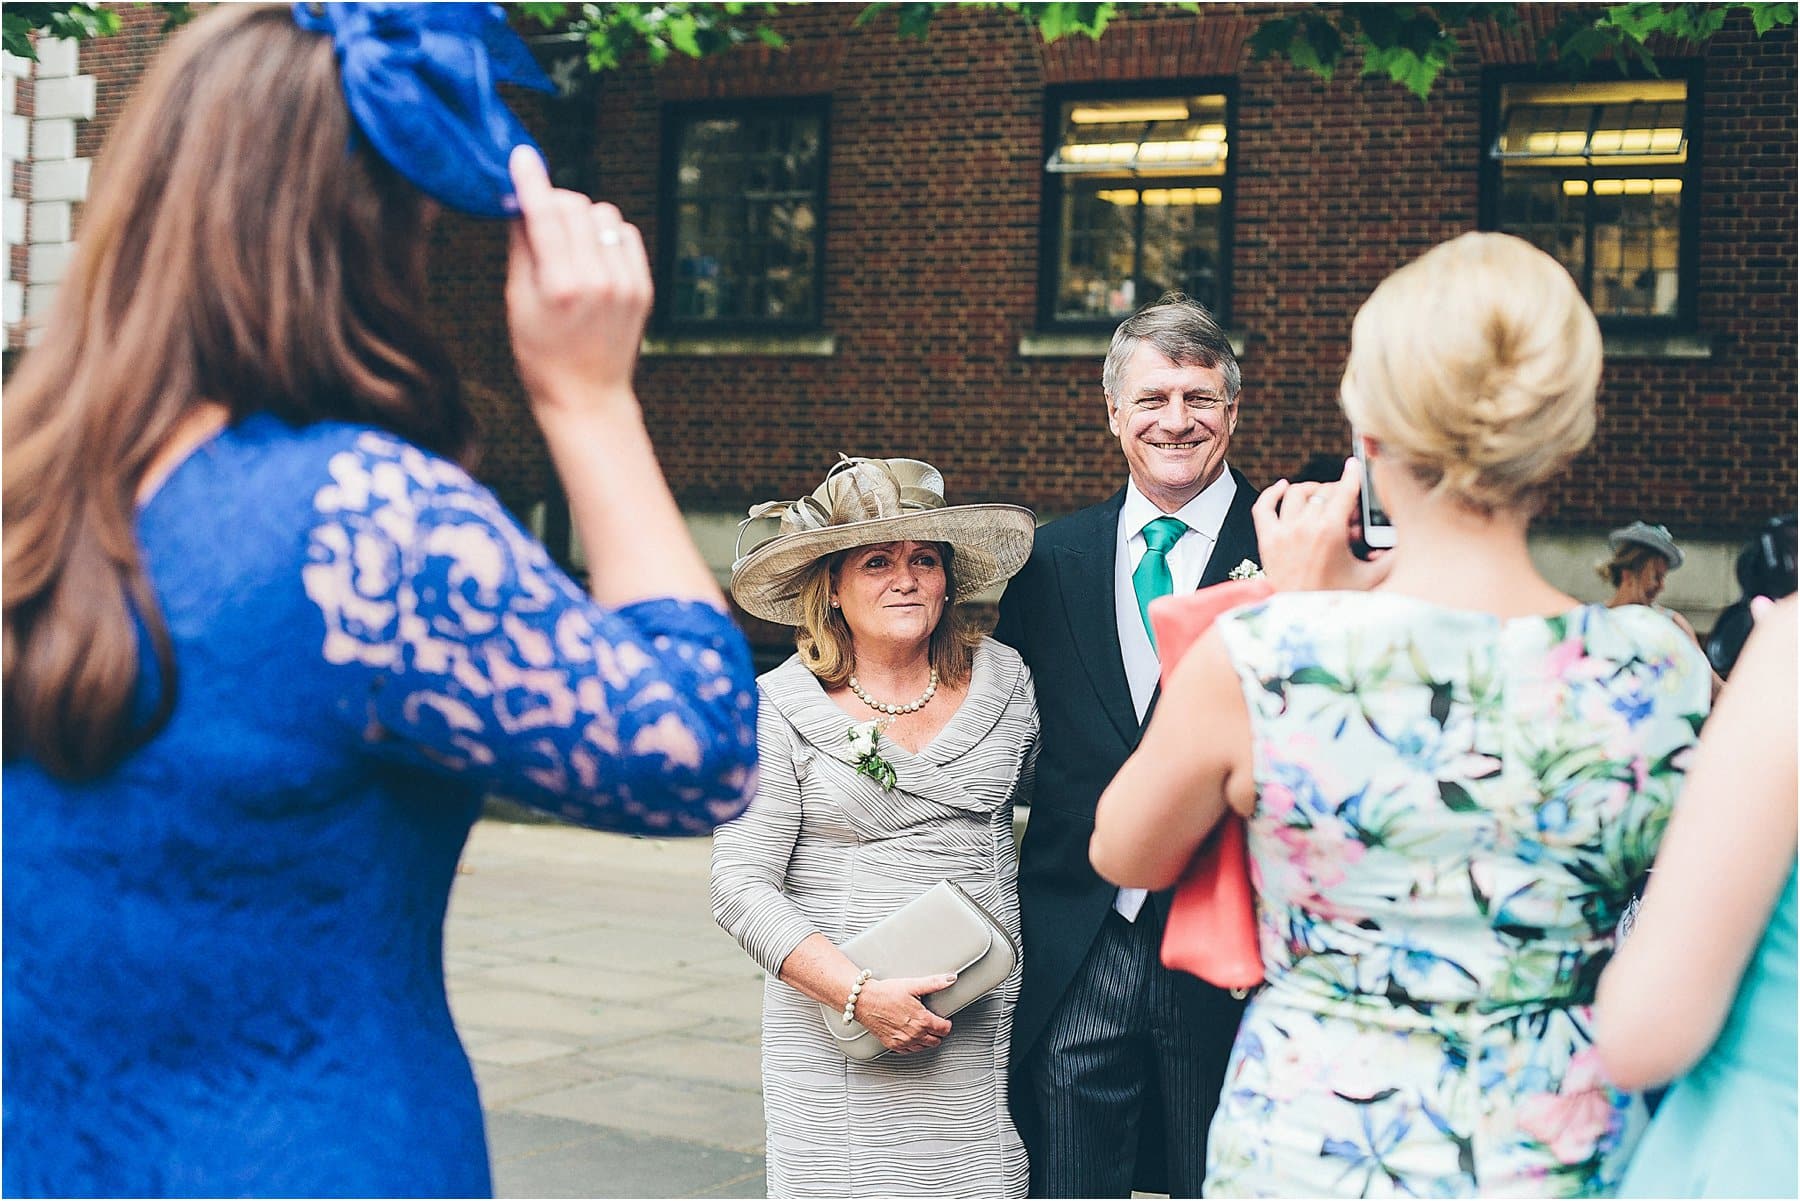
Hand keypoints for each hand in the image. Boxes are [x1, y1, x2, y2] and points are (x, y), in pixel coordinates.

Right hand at [505, 145, 651, 415]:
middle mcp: (598, 281)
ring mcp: (626, 284)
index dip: (532, 181)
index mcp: (560, 287)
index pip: (545, 216)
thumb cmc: (540, 353)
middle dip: (554, 202)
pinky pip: (626, 235)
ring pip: (604, 216)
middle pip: (576, 208)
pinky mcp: (644, 288)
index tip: (522, 156)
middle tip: (539, 216)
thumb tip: (520, 201)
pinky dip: (606, 234)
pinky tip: (592, 253)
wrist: (587, 396)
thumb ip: (522, 248)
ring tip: (567, 243)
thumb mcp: (516, 303)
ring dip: (582, 218)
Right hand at [852, 974, 955, 1053]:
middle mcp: (914, 1034)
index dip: (947, 1024)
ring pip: (923, 1047)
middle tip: (935, 1024)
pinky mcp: (892, 1045)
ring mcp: (903, 1042)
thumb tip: (950, 979)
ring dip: (926, 1040)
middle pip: (935, 1041)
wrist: (864, 1001)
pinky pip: (908, 1051)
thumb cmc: (885, 993)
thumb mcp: (912, 985)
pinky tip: (910, 1036)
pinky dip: (912, 1045)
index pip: (944, 1030)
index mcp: (922, 1020)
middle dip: (938, 1032)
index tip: (944, 1020)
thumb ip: (934, 983)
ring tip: (923, 1029)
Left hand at [1252, 457, 1395, 592]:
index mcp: (1330, 532)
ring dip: (1311, 489)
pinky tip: (1283, 487)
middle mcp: (1304, 527)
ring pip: (1295, 493)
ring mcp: (1282, 532)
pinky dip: (1272, 493)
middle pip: (1322, 491)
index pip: (1344, 491)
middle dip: (1338, 491)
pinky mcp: (1266, 541)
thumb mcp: (1371, 578)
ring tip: (1321, 494)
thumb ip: (1392, 557)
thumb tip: (1409, 540)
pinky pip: (1263, 507)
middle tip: (1346, 503)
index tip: (1356, 465)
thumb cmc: (1337, 599)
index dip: (1353, 475)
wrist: (1304, 619)